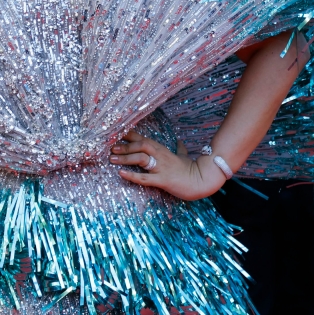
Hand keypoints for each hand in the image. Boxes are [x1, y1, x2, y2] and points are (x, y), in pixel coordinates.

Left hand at [110, 129, 225, 200]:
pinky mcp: (163, 180)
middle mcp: (160, 156)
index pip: (142, 138)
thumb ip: (179, 149)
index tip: (115, 134)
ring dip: (125, 158)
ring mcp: (161, 167)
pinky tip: (121, 174)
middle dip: (124, 146)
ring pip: (141, 159)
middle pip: (140, 146)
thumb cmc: (191, 169)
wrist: (203, 180)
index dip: (128, 136)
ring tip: (112, 159)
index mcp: (162, 149)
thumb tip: (180, 142)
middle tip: (110, 147)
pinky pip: (145, 178)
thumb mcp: (183, 156)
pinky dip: (132, 176)